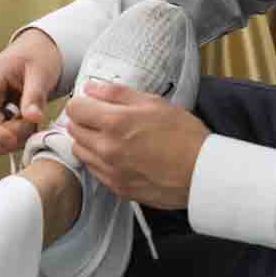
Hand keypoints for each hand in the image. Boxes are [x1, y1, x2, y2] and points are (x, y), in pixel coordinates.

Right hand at [0, 28, 63, 155]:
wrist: (37, 52)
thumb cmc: (36, 56)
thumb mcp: (40, 72)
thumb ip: (34, 95)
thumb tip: (33, 118)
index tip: (13, 138)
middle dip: (13, 134)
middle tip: (35, 119)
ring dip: (18, 135)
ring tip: (33, 116)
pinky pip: (4, 135)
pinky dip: (19, 134)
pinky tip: (29, 119)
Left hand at [64, 82, 208, 210]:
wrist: (202, 173)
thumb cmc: (185, 137)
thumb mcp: (154, 103)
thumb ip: (118, 94)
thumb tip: (93, 88)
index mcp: (116, 123)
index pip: (75, 108)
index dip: (82, 102)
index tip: (91, 103)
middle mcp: (108, 149)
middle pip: (74, 130)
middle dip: (84, 120)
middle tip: (101, 117)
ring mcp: (110, 171)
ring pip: (80, 152)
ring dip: (88, 141)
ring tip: (110, 137)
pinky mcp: (117, 188)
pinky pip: (94, 171)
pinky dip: (99, 161)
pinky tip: (117, 155)